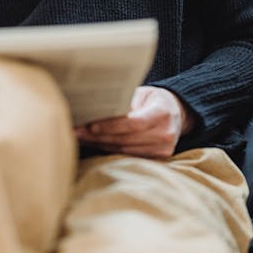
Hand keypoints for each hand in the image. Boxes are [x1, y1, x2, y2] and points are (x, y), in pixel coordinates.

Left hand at [75, 86, 194, 158]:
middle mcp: (165, 134)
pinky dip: (110, 149)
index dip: (111, 126)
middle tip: (76, 131)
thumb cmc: (154, 100)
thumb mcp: (142, 93)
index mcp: (162, 113)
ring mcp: (163, 150)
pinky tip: (95, 143)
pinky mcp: (157, 159)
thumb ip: (126, 102)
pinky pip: (128, 155)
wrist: (176, 114)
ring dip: (100, 144)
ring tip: (80, 137)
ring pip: (124, 150)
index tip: (91, 125)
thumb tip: (98, 107)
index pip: (134, 123)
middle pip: (126, 139)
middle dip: (98, 136)